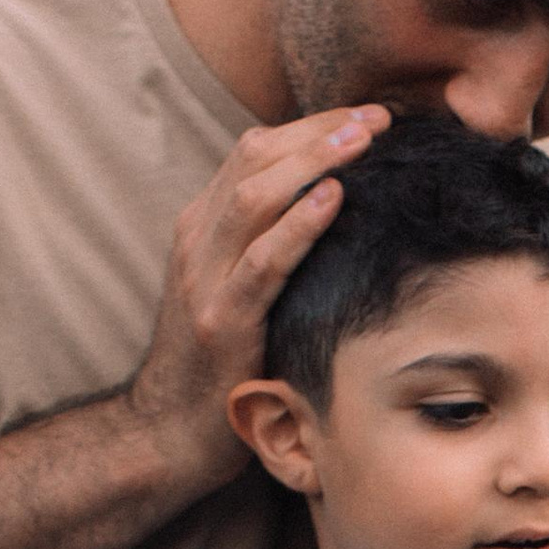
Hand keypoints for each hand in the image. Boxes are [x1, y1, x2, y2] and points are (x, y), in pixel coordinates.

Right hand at [126, 104, 387, 482]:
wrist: (169, 432)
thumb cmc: (221, 362)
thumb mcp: (238, 290)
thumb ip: (269, 245)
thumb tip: (337, 208)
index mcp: (202, 227)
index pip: (254, 152)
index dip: (311, 127)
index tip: (367, 117)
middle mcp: (197, 242)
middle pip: (255, 159)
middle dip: (320, 131)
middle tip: (379, 118)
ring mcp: (204, 280)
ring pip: (254, 197)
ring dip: (314, 162)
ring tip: (364, 141)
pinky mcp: (221, 323)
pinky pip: (261, 263)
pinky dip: (299, 226)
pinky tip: (335, 200)